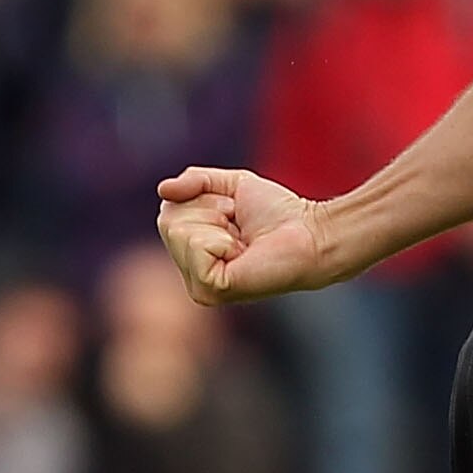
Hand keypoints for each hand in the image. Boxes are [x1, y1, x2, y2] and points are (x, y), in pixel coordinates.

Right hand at [157, 166, 330, 307]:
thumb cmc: (278, 213)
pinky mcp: (210, 291)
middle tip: (240, 227)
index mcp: (193, 250)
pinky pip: (196, 248)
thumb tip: (162, 189)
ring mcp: (198, 286)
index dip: (204, 199)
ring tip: (243, 241)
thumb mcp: (232, 186)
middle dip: (209, 211)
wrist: (310, 234)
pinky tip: (242, 253)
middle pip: (168, 221)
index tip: (234, 212)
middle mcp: (192, 272)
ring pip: (179, 233)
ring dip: (218, 225)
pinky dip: (221, 241)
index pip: (168, 210)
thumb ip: (196, 181)